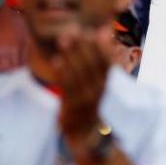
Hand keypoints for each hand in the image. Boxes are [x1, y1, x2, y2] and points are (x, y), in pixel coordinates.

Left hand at [54, 26, 114, 144]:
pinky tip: (57, 60)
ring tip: (63, 39)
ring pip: (79, 74)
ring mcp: (86, 99)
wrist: (85, 134)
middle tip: (75, 30)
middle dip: (84, 47)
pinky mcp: (72, 107)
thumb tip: (104, 31)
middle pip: (93, 66)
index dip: (103, 46)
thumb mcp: (100, 83)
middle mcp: (99, 91)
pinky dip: (63, 73)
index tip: (97, 30)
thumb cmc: (91, 102)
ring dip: (71, 55)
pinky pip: (67, 88)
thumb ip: (102, 59)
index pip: (108, 63)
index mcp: (107, 84)